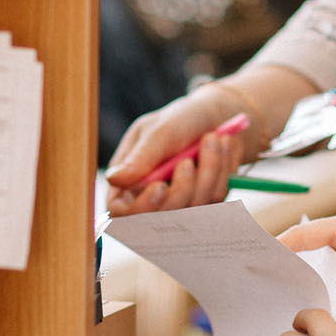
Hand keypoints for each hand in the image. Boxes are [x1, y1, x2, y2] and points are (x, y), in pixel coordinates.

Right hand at [103, 87, 248, 214]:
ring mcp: (180, 202)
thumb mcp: (160, 131)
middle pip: (161, 219)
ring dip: (208, 171)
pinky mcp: (205, 202)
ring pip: (193, 209)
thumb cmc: (183, 119)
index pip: (120, 211)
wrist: (218, 116)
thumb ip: (140, 157)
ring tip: (211, 139)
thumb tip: (114, 179)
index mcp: (129, 178)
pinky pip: (215, 200)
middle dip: (182, 189)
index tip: (160, 186)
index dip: (140, 207)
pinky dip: (221, 172)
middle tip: (188, 159)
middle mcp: (151, 196)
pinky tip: (220, 150)